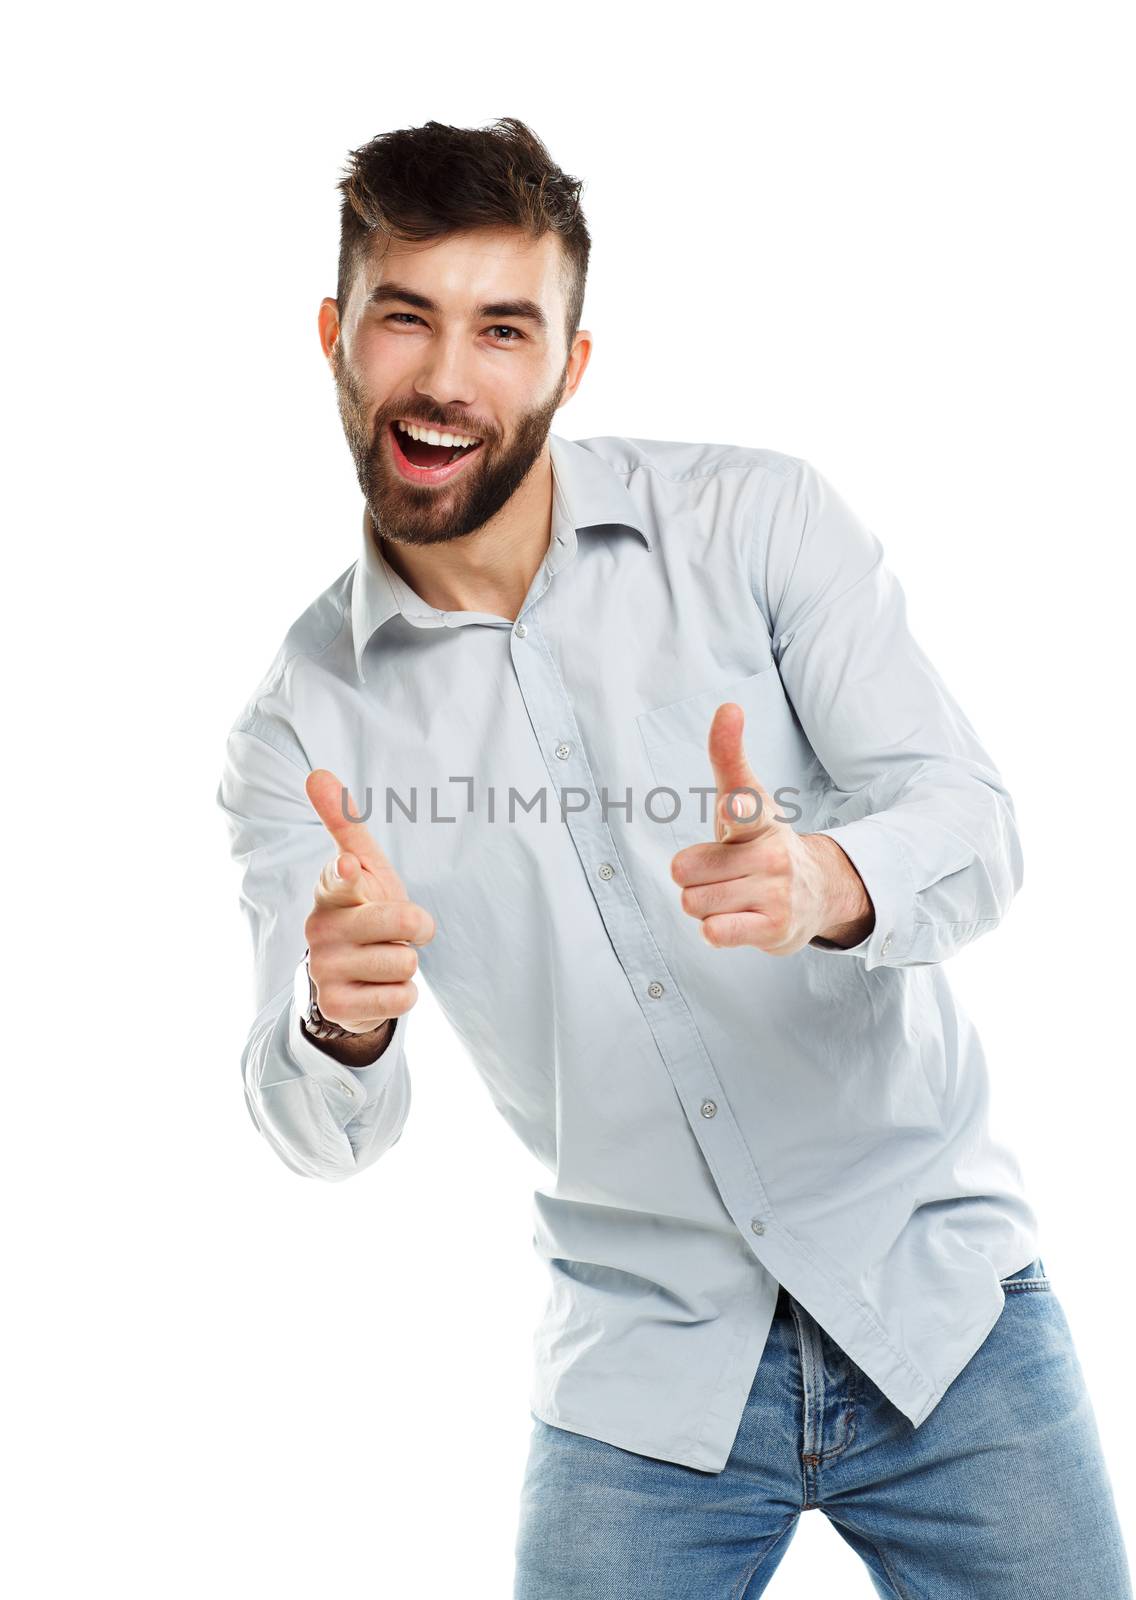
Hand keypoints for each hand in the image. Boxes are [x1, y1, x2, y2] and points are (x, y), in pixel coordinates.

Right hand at [304, 769, 435, 1032]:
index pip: (340, 878)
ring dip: (405, 963)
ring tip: (383, 959)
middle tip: (402, 931)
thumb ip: (344, 824)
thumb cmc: (362, 909)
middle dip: (416, 928)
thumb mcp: (363, 867)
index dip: (349, 874)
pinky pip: (401, 999)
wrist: (347, 976)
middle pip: (400, 922)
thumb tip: (316, 772)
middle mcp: (320, 928)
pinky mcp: (336, 1006)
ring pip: (405, 963)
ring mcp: (325, 969)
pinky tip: (380, 988)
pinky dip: (402, 995)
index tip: (351, 868)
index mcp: (331, 889)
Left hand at [669, 700, 873, 953]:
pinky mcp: (774, 930)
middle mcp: (771, 854)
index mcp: (758, 819)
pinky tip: (736, 919)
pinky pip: (715, 932)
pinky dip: (716, 929)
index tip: (733, 801)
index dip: (736, 808)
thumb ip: (728, 756)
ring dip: (704, 905)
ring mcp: (775, 894)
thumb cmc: (762, 842)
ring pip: (694, 903)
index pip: (744, 807)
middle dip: (694, 877)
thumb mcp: (745, 798)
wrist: (817, 891)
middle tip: (724, 873)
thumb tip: (728, 706)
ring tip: (734, 896)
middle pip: (684, 871)